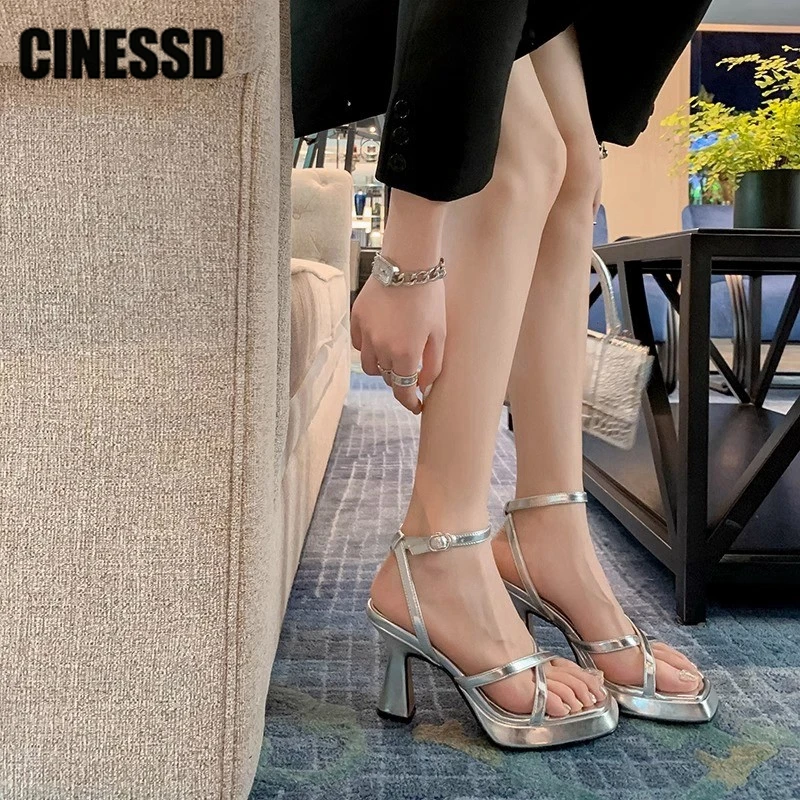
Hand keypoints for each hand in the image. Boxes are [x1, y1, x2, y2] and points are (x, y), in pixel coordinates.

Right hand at [351, 276, 445, 413]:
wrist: (407, 263)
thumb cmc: (430, 297)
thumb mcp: (440, 333)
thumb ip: (433, 365)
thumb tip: (424, 386)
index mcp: (405, 355)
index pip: (403, 392)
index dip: (410, 403)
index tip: (417, 406)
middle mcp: (381, 349)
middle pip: (388, 378)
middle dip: (401, 380)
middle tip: (412, 373)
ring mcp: (366, 334)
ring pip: (369, 366)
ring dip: (383, 367)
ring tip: (395, 356)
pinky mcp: (356, 319)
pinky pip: (359, 344)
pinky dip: (368, 348)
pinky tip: (381, 339)